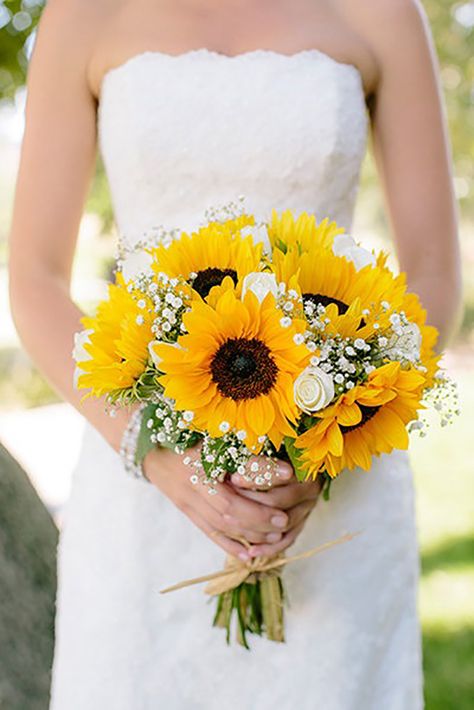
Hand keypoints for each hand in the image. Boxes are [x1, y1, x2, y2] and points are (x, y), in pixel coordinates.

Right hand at [142, 444, 296, 560]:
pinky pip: (209, 532)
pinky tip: (248, 555)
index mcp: (202, 457)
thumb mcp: (217, 437)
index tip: (287, 488)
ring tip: (274, 536)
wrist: (152, 450)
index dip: (262, 483)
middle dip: (258, 518)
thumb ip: (246, 452)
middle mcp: (192, 481)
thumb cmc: (191, 437)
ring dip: (249, 534)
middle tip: (283, 521)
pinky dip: (229, 545)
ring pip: (220, 524)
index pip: (235, 476)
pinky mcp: (186, 511)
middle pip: (227, 509)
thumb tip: (286, 469)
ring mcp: (187, 500)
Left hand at [229, 458, 322, 557]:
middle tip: (225, 505)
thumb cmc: (271, 456)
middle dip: (249, 504)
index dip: (254, 477)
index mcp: (302, 465)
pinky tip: (250, 552)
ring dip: (256, 527)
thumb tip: (234, 476)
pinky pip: (287, 540)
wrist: (289, 469)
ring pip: (283, 525)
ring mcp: (307, 508)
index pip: (277, 474)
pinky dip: (269, 548)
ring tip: (230, 524)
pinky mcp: (301, 524)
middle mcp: (310, 488)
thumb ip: (254, 462)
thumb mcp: (263, 453)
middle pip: (278, 501)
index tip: (233, 478)